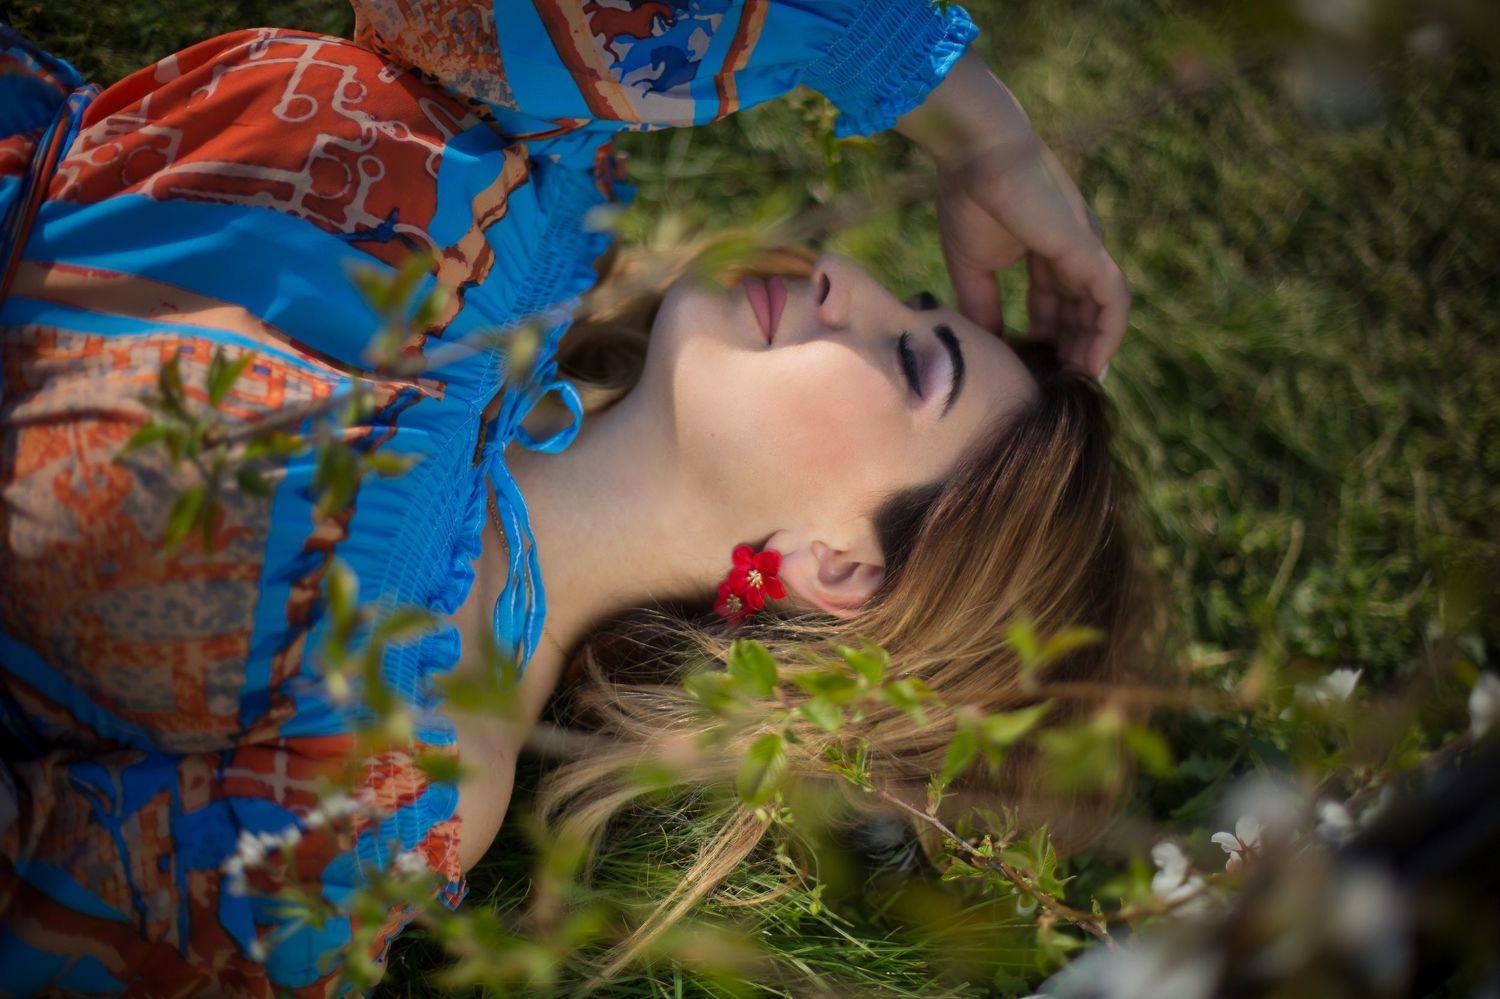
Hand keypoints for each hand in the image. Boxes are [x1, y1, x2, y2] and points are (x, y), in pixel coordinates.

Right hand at [935, 137, 1127, 377]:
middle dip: (1072, 347)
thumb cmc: (969, 197)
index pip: (1056, 299)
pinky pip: (1113, 302)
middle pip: (1082, 308)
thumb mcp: (972, 265)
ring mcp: (1085, 248)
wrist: (978, 152)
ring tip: (1078, 382)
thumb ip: (982, 305)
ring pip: (1102, 309)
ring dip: (1092, 348)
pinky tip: (1093, 365)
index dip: (1047, 334)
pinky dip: (1108, 335)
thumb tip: (985, 345)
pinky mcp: (1089, 250)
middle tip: (1058, 383)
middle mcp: (1073, 247)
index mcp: (1045, 245)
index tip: (1031, 364)